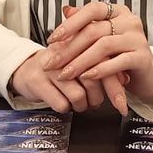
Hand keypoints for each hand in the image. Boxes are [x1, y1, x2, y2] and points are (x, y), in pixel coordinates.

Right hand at [10, 48, 124, 113]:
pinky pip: (61, 104)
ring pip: (78, 96)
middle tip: (94, 101)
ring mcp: (49, 67)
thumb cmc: (60, 68)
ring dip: (82, 105)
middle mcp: (64, 53)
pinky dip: (66, 108)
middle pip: (92, 81)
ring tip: (79, 102)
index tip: (122, 105)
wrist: (25, 68)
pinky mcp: (36, 81)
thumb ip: (105, 67)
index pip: (103, 64)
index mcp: (79, 44)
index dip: (114, 86)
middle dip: (97, 98)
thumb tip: (127, 79)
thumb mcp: (82, 62)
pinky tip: (63, 102)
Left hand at [45, 2, 152, 105]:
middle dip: (68, 48)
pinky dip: (99, 70)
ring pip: (103, 46)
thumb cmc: (119, 55)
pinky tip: (85, 77)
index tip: (51, 39)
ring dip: (80, 61)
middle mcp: (130, 20)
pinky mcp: (143, 57)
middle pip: (94, 30)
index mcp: (118, 11)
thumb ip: (86, 24)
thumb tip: (65, 10)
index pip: (92, 9)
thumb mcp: (101, 39)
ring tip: (64, 74)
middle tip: (50, 63)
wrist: (147, 76)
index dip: (70, 23)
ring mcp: (138, 38)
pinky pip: (118, 62)